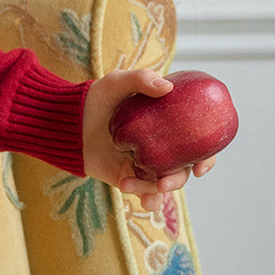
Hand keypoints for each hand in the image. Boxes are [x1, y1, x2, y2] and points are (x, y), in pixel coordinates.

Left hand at [82, 67, 215, 211]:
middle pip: (182, 169)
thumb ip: (141, 79)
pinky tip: (129, 189)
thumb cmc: (95, 98)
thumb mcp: (117, 82)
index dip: (206, 157)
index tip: (201, 167)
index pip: (196, 142)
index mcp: (168, 124)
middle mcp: (161, 146)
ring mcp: (145, 163)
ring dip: (157, 191)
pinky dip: (141, 195)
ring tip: (142, 187)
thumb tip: (167, 88)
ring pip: (162, 184)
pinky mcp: (128, 176)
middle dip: (178, 180)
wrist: (68, 121)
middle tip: (165, 183)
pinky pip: (142, 191)